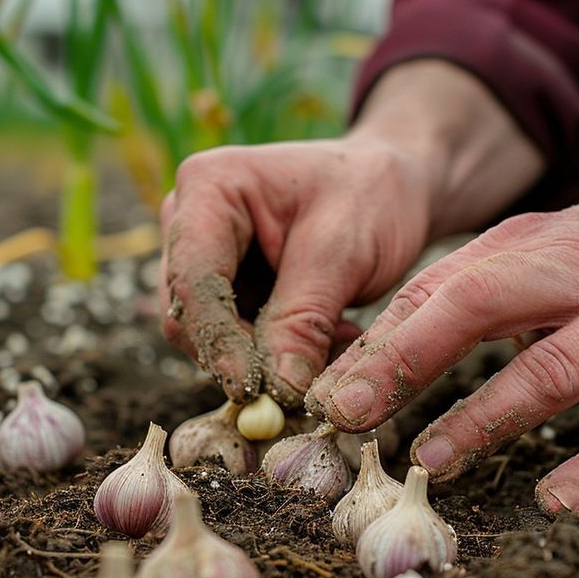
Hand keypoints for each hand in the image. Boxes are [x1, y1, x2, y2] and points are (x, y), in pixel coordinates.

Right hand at [159, 137, 431, 404]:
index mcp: (209, 187)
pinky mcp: (224, 290)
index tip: (249, 389)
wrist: (390, 187)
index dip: (217, 339)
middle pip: (189, 314)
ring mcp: (202, 258)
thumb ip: (304, 320)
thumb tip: (277, 390)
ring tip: (336, 340)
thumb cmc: (370, 196)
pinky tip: (330, 337)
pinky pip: (235, 342)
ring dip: (267, 360)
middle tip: (306, 379)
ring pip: (210, 337)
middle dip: (242, 357)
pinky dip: (279, 355)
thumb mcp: (343, 254)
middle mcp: (188, 221)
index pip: (195, 279)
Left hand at [306, 146, 578, 513]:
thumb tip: (393, 347)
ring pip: (549, 371)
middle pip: (476, 306)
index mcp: (537, 242)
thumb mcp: (561, 254)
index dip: (379, 338)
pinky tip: (555, 502)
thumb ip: (488, 290)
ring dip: (482, 418)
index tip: (328, 388)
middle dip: (403, 361)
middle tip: (347, 414)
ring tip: (430, 459)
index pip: (440, 285)